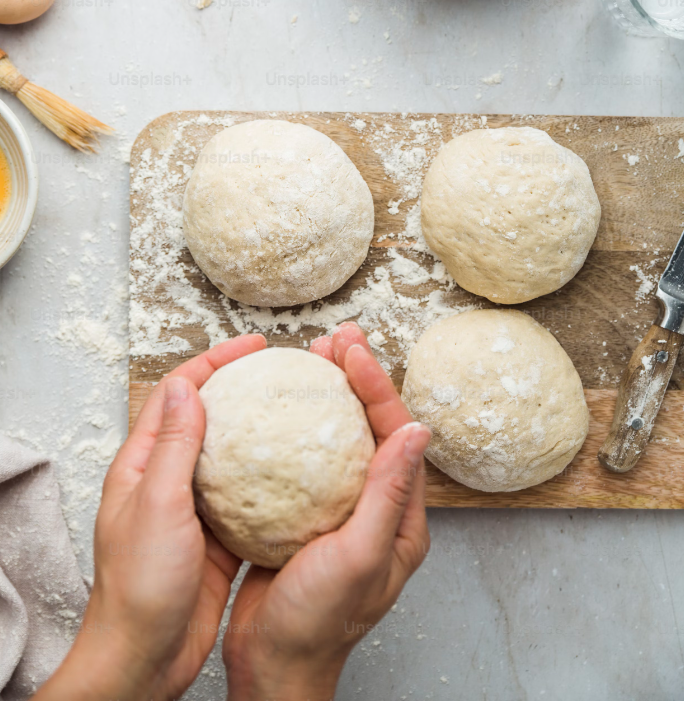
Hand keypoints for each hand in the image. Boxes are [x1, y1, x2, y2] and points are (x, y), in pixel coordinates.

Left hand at [34, 334, 266, 700]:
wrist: (145, 657)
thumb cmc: (138, 586)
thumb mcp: (156, 504)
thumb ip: (171, 444)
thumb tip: (183, 385)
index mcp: (142, 463)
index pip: (178, 394)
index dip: (215, 362)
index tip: (253, 346)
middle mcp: (168, 479)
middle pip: (209, 416)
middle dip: (244, 387)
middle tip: (284, 372)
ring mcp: (194, 508)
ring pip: (233, 455)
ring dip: (262, 431)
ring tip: (301, 413)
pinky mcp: (218, 537)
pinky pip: (250, 497)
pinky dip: (274, 480)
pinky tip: (304, 476)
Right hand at [224, 322, 430, 700]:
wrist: (273, 666)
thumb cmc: (319, 623)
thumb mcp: (359, 556)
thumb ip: (388, 493)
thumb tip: (418, 431)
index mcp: (400, 517)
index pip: (395, 434)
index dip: (376, 386)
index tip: (351, 351)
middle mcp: (376, 508)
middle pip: (370, 427)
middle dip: (356, 378)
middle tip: (335, 339)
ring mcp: (340, 511)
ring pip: (338, 438)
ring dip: (329, 394)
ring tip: (312, 358)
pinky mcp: (305, 516)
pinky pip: (305, 461)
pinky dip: (297, 427)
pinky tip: (277, 408)